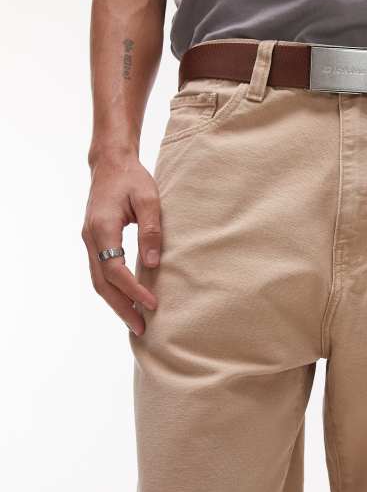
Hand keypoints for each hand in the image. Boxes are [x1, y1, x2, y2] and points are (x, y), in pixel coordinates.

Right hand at [81, 154, 160, 335]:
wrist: (111, 163)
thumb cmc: (132, 178)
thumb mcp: (149, 199)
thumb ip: (151, 230)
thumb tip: (153, 263)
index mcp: (103, 227)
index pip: (115, 269)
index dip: (133, 290)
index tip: (152, 304)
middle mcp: (91, 237)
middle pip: (102, 282)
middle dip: (121, 307)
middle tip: (141, 328)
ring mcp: (89, 240)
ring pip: (99, 280)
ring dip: (116, 302)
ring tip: (135, 321)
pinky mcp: (94, 240)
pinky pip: (101, 271)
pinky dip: (113, 289)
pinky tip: (127, 299)